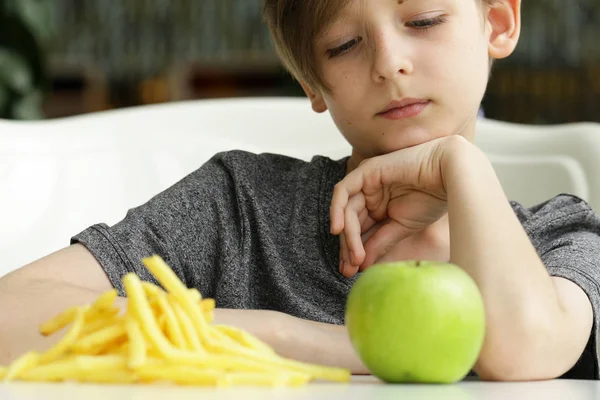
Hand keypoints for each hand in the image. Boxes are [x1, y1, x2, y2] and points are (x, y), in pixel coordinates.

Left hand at [332, 136, 459, 276]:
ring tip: (354, 257)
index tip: (352, 273)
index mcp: (378, 205)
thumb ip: (380, 242)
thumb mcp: (401, 227)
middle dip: (347, 247)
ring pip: (346, 211)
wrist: (450, 175)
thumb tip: (362, 266)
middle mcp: (369, 193)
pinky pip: (343, 191)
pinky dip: (337, 210)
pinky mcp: (366, 171)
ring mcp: (366, 182)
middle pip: (349, 223)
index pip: (359, 230)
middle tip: (348, 270)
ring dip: (348, 236)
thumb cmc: (432, 198)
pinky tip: (338, 230)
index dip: (353, 251)